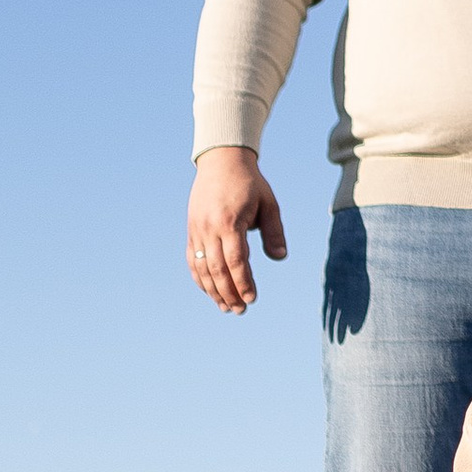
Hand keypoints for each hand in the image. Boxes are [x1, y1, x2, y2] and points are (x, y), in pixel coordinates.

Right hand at [188, 147, 287, 314]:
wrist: (221, 160)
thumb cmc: (250, 182)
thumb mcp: (269, 203)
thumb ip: (274, 232)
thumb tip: (280, 257)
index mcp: (230, 221)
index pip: (236, 261)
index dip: (244, 283)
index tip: (253, 298)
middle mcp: (210, 228)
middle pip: (217, 269)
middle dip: (229, 293)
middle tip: (241, 310)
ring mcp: (197, 229)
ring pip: (202, 268)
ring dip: (213, 291)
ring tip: (227, 307)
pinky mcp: (191, 230)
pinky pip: (193, 259)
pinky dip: (200, 278)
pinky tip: (210, 291)